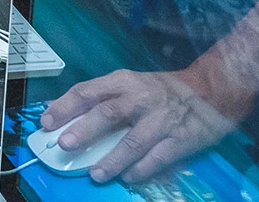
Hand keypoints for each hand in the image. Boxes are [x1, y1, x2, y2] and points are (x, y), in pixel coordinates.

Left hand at [40, 69, 235, 182]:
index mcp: (123, 81)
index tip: (46, 121)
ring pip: (133, 141)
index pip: (88, 91)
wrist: (212, 90)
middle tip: (66, 144)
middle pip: (108, 113)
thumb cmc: (161, 89)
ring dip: (112, 159)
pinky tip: (128, 177)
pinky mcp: (182, 138)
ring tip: (96, 174)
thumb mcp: (130, 83)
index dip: (65, 106)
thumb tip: (66, 115)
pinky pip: (159, 157)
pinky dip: (142, 169)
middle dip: (85, 129)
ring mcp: (161, 119)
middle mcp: (141, 98)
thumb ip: (103, 97)